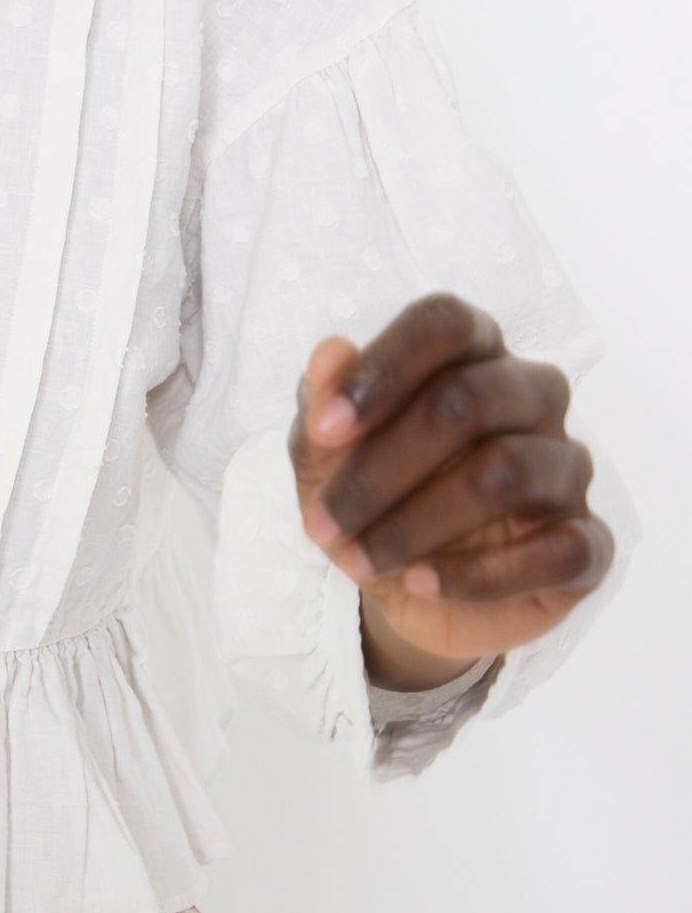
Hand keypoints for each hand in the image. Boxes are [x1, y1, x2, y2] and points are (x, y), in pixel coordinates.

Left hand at [286, 293, 613, 688]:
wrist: (402, 588)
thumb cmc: (371, 497)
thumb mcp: (325, 458)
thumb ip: (324, 404)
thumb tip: (330, 353)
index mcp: (472, 356)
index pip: (447, 324)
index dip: (384, 368)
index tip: (324, 429)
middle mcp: (531, 397)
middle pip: (469, 400)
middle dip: (381, 469)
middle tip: (324, 525)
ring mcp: (566, 468)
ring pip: (507, 471)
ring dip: (416, 524)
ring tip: (360, 560)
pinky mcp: (588, 544)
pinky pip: (557, 550)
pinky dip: (477, 574)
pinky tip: (421, 583)